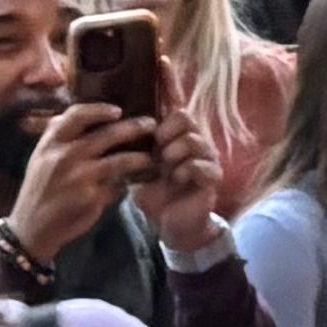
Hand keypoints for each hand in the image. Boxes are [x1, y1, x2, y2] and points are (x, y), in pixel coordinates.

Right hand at [8, 100, 154, 268]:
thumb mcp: (41, 157)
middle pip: (107, 135)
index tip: (118, 110)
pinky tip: (135, 181)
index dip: (100, 109)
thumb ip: (59, 136)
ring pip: (120, 160)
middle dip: (134, 127)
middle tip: (151, 125)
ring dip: (140, 158)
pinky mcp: (91, 197)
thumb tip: (84, 114)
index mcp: (51, 143)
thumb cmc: (40, 188)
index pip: (77, 115)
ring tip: (150, 158)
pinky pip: (117, 185)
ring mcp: (79, 177)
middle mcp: (65, 156)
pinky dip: (127, 183)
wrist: (32, 226)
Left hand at [132, 109, 227, 252]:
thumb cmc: (156, 195)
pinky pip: (200, 164)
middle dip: (166, 133)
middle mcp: (196, 141)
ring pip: (192, 140)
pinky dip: (184, 170)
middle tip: (157, 151)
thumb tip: (112, 135)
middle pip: (184, 117)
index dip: (166, 101)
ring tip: (165, 168)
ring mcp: (207, 157)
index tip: (156, 104)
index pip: (176, 108)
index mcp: (177, 136)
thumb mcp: (138, 171)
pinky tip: (177, 180)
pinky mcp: (214, 175)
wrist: (174, 224)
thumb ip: (132, 153)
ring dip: (174, 153)